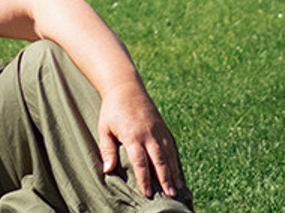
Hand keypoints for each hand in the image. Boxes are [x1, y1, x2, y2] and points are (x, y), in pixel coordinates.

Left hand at [97, 80, 186, 200]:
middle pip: (159, 160)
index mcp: (132, 135)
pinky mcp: (164, 128)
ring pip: (169, 155)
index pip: (139, 161)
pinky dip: (177, 161)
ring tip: (178, 189)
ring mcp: (158, 131)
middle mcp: (148, 134)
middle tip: (170, 195)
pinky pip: (172, 147)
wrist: (126, 87)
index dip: (144, 179)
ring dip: (174, 173)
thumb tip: (107, 170)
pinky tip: (179, 174)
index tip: (147, 193)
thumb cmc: (112, 110)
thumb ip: (107, 150)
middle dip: (165, 178)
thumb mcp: (104, 129)